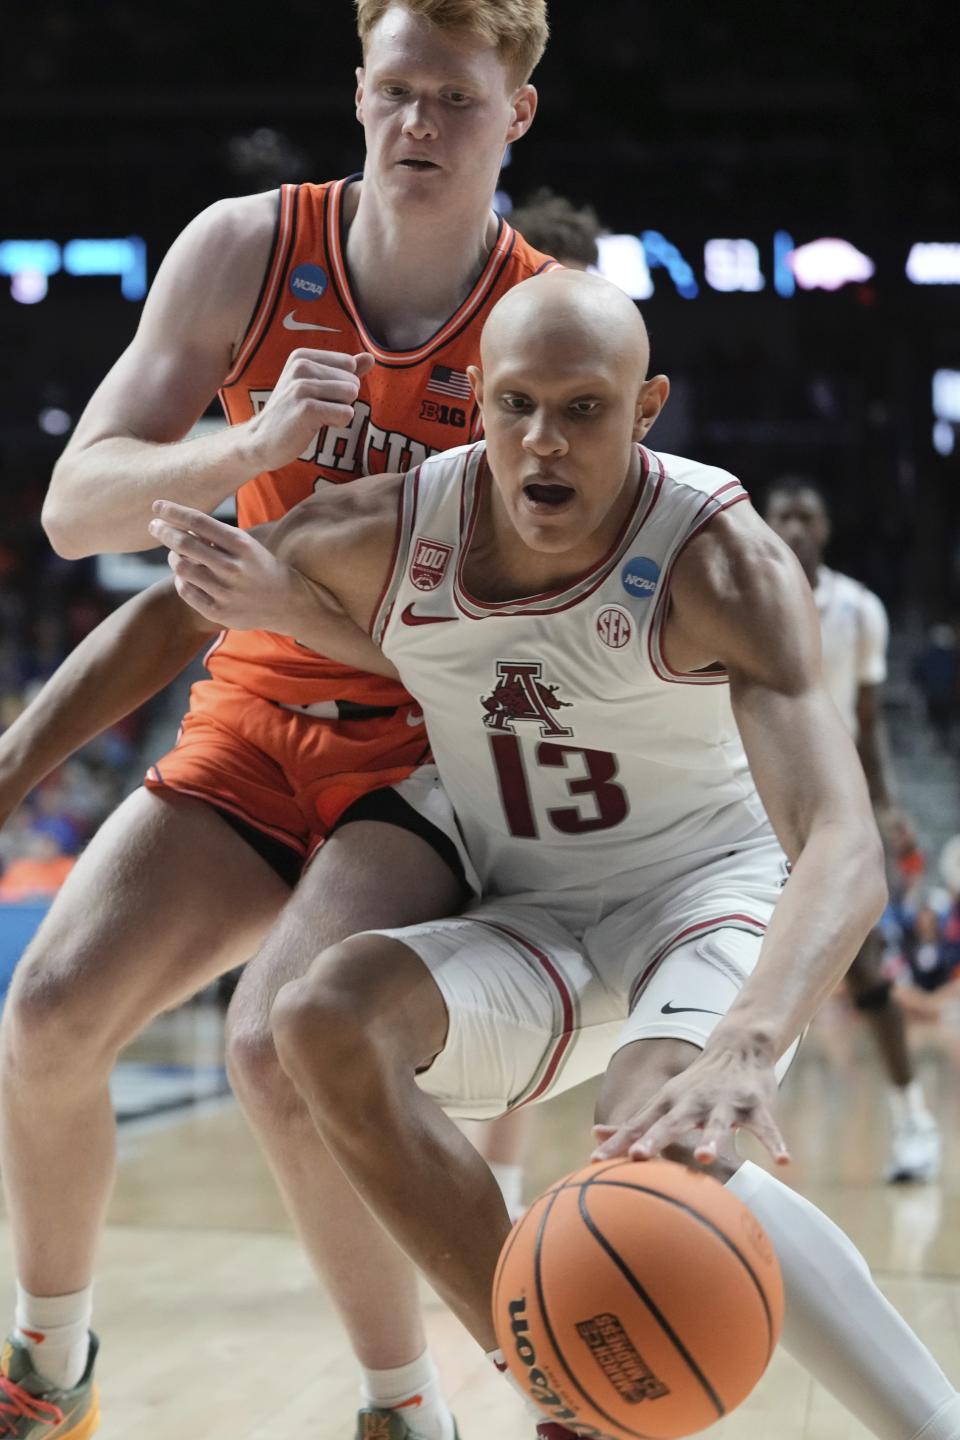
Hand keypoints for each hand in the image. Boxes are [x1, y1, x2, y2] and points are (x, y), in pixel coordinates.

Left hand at [149, 502, 306, 634]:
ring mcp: (225, 592)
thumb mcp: (246, 545)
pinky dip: (180, 579)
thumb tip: (178, 522)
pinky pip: (185, 590)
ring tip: (175, 554)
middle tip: (154, 526)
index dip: (173, 511)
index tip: (157, 505)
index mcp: (242, 545)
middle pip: (185, 544)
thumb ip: (216, 536)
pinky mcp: (218, 612)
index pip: (199, 522)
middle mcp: (233, 568)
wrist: (287, 602)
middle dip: (164, 531)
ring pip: (181, 567)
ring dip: (172, 556)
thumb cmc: (260, 566)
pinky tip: (185, 575)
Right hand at [241, 349, 374, 472]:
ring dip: (339, 412)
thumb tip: (370, 358)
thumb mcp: (315, 386)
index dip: (341, 386)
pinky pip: (346, 413)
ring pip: (351, 396)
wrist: (261, 441)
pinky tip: (315, 426)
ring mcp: (302, 387)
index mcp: (302, 356)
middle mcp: (301, 366)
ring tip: (315, 417)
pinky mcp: (306, 409)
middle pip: (352, 381)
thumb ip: (344, 371)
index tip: (318, 397)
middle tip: (316, 410)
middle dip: (341, 401)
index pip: (349, 364)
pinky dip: (337, 424)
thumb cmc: (292, 414)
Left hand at [591, 1037, 790, 1167]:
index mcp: (669, 1103)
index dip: (618, 1143)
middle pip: (671, 1122)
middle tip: (639, 1157)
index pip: (639, 1125)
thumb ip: (634, 1123)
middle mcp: (693, 1101)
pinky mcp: (754, 1105)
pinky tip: (785, 1162)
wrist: (739, 1046)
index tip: (595, 1161)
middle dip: (655, 1138)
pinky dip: (775, 1143)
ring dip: (710, 1138)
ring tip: (704, 1158)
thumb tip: (595, 1137)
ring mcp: (724, 1102)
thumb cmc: (695, 1085)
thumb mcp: (664, 1100)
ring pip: (717, 1122)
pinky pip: (766, 1127)